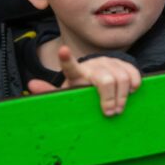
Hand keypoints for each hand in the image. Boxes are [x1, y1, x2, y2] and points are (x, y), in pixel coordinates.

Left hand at [27, 46, 141, 115]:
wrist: (99, 80)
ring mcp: (109, 62)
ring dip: (122, 97)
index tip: (64, 51)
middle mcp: (93, 65)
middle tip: (110, 113)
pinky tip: (130, 93)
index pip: (70, 66)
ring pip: (122, 78)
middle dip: (109, 99)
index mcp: (77, 73)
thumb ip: (50, 91)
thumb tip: (31, 85)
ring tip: (119, 108)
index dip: (66, 59)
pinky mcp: (123, 63)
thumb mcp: (67, 93)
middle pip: (105, 80)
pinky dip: (134, 86)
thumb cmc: (81, 90)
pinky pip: (133, 73)